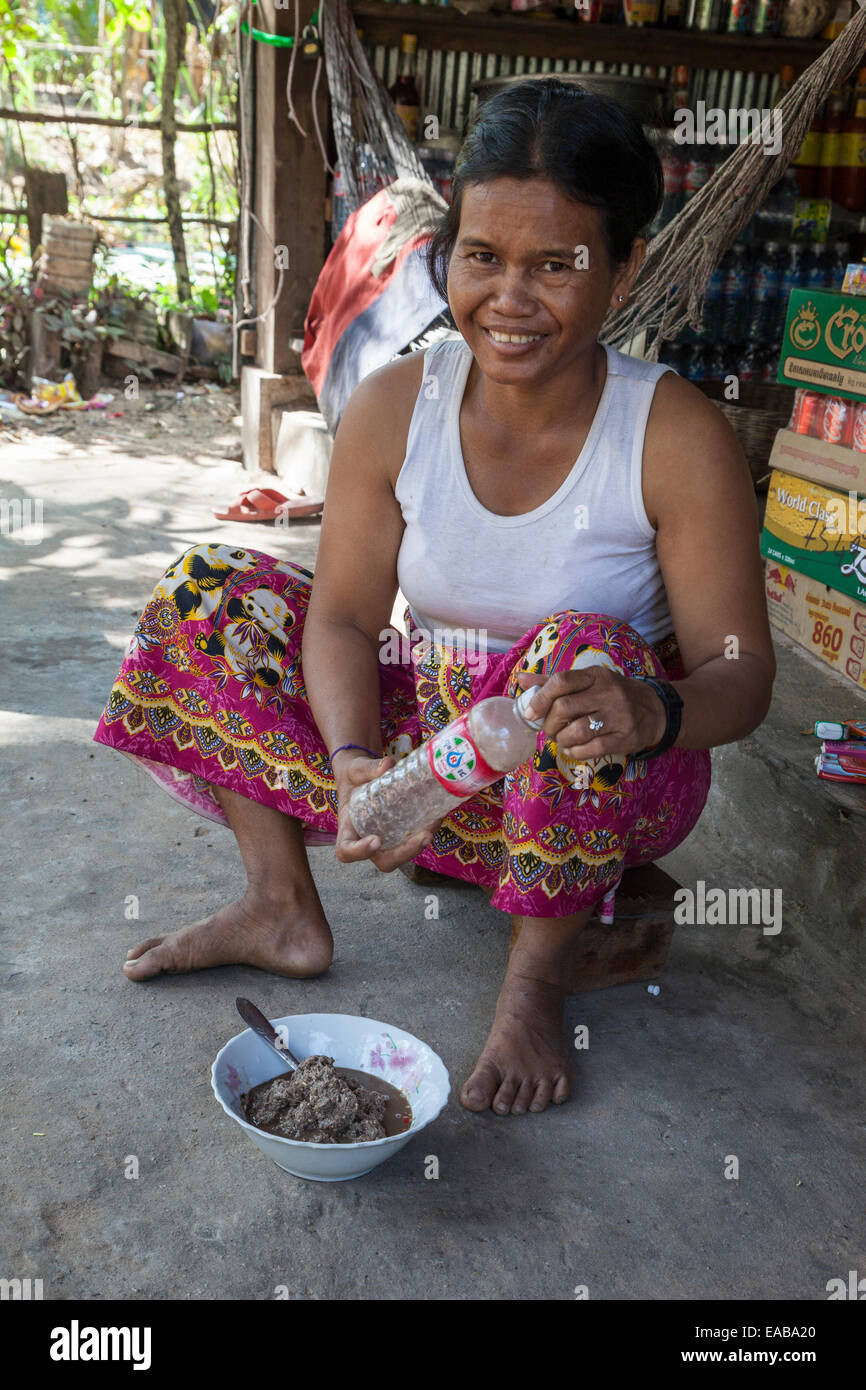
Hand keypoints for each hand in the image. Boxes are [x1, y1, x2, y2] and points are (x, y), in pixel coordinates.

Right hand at [333, 750, 442, 871]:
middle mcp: (367, 841)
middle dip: (405, 853)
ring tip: (434, 822)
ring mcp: (386, 841)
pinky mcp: (400, 834)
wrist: (363, 777)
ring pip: (402, 854)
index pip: (346, 851)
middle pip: (384, 861)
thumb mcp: (357, 769)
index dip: (360, 852)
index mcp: (348, 829)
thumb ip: (369, 768)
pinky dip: (426, 830)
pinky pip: (412, 840)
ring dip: (420, 844)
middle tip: (424, 836)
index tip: (375, 840)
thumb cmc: (354, 776)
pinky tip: (437, 815)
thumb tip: (389, 765)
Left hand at [515, 666, 666, 758]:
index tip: (531, 713)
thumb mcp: (588, 682)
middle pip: (564, 708)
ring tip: (562, 739)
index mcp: (595, 676)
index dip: (541, 698)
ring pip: (576, 731)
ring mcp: (618, 716)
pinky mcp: (624, 738)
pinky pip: (590, 749)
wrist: (655, 710)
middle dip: (549, 723)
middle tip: (550, 729)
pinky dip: (574, 752)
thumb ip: (554, 682)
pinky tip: (573, 749)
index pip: (562, 681)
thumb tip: (521, 679)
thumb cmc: (613, 695)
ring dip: (561, 740)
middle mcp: (608, 693)